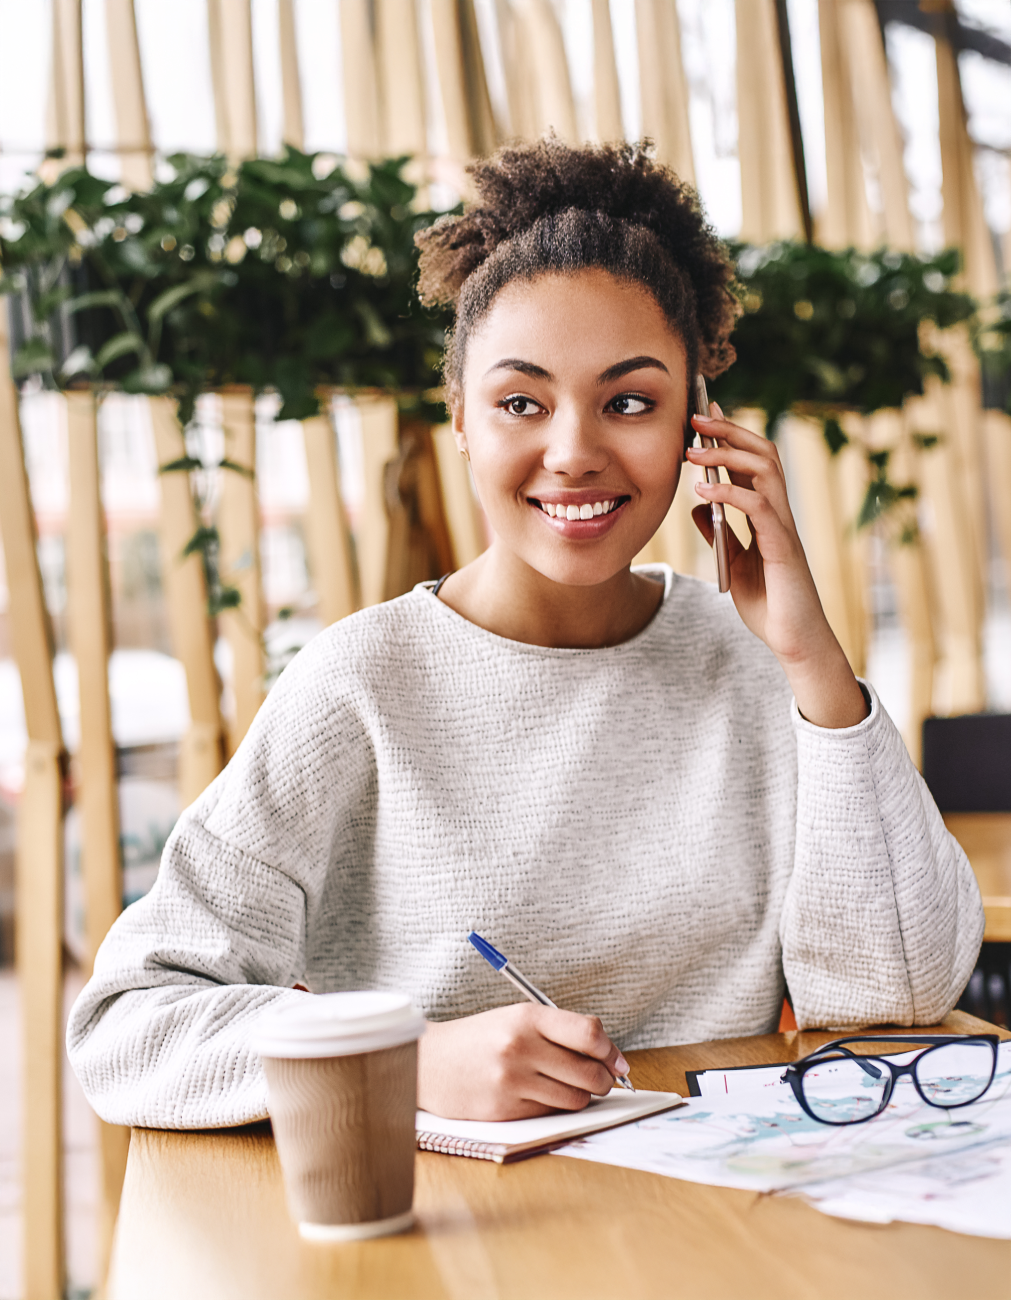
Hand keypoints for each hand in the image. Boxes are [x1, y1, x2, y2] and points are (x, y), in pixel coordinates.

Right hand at [416, 1003, 629, 1120]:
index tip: (617, 1062)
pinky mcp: (505, 1110)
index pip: (589, 1033)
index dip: (611, 1051)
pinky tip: (539, 1096)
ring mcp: (512, 1081)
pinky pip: (551, 1114)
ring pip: (575, 1098)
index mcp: (527, 1017)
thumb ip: (560, 1032)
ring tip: (565, 1086)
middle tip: (600, 1080)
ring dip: (580, 1096)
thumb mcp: (516, 1019)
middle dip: (603, 1079)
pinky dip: (554, 1108)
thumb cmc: (481, 1039)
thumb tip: (610, 1058)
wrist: (430, 1062)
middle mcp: (520, 1047)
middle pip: (589, 1072)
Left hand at [686, 404, 866, 728]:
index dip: (731, 434)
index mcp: (768, 515)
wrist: (794, 642)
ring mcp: (783, 528)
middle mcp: (780, 514)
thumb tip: (698, 507)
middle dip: (730, 431)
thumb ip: (720, 532)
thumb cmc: (770, 604)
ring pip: (765, 471)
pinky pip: (759, 508)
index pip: (753, 461)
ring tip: (693, 451)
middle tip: (696, 417)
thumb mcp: (734, 563)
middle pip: (762, 454)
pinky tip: (704, 492)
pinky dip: (730, 494)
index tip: (703, 415)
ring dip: (727, 455)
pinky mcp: (782, 548)